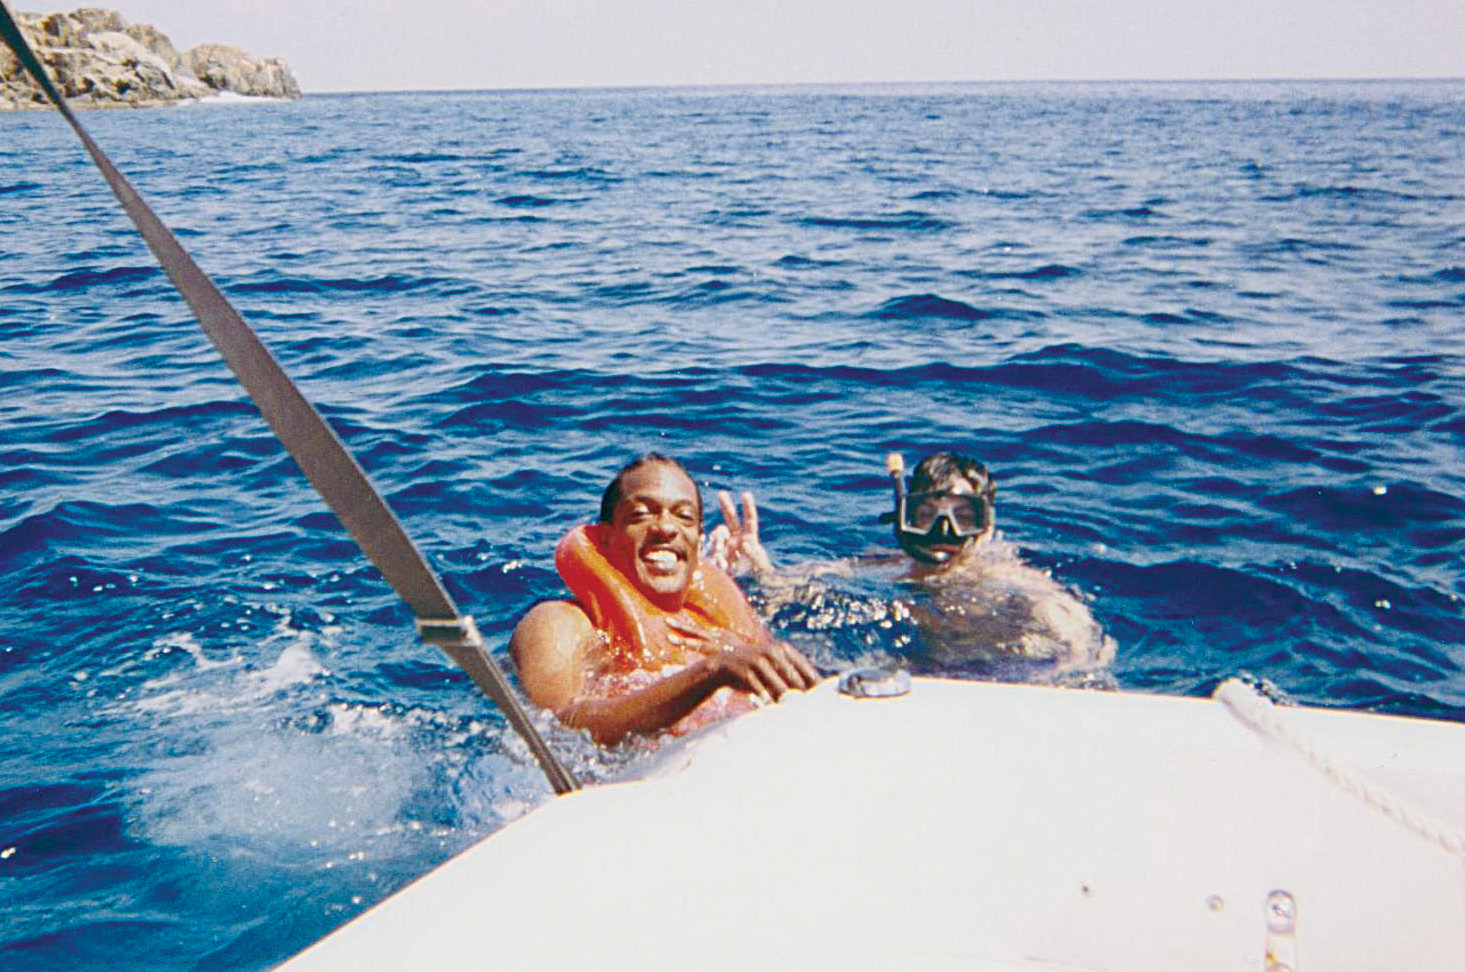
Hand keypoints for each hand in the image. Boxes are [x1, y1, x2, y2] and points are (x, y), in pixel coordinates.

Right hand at [700, 637, 821, 701]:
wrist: (725, 664)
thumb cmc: (757, 669)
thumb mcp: (775, 665)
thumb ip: (792, 675)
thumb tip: (817, 692)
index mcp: (784, 649)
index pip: (806, 669)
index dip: (817, 686)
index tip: (827, 700)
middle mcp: (773, 653)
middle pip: (796, 679)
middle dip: (804, 696)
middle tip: (813, 712)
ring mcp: (759, 662)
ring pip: (780, 686)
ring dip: (788, 702)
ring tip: (796, 715)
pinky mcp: (746, 673)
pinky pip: (762, 691)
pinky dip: (769, 702)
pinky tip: (774, 710)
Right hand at [707, 489, 774, 576]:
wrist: (748, 595)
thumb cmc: (760, 582)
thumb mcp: (761, 569)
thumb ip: (754, 555)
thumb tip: (745, 542)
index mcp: (750, 541)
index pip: (749, 521)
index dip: (748, 507)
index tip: (745, 494)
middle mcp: (737, 542)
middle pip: (731, 519)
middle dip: (726, 505)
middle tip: (721, 493)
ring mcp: (726, 549)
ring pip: (718, 536)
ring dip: (719, 544)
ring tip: (725, 563)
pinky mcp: (717, 559)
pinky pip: (713, 553)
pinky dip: (715, 557)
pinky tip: (722, 567)